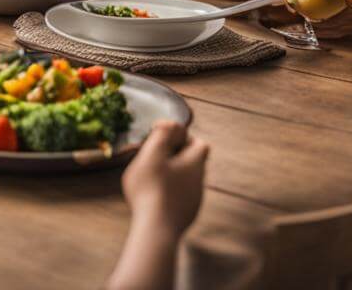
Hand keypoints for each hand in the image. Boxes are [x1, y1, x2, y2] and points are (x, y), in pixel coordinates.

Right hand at [121, 120, 208, 238]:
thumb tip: (171, 122)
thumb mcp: (152, 154)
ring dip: (172, 176)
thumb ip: (163, 134)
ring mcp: (194, 201)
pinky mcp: (186, 216)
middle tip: (154, 158)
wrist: (157, 230)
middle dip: (176, 156)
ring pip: (187, 181)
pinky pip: (180, 198)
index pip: (200, 143)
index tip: (164, 140)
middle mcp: (199, 181)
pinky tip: (153, 198)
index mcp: (195, 164)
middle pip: (194, 162)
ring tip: (151, 178)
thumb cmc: (151, 188)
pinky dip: (169, 193)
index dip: (185, 138)